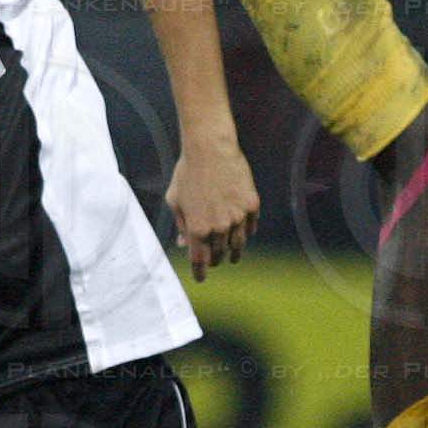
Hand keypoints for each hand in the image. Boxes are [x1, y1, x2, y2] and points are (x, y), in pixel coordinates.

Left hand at [166, 143, 256, 280]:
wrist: (210, 148)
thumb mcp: (175, 200)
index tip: (200, 278)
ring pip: (238, 244)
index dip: (199, 272)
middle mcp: (218, 227)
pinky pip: (251, 226)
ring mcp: (237, 217)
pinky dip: (246, 232)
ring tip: (233, 256)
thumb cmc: (188, 172)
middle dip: (216, 259)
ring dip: (234, 253)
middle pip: (220, 254)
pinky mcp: (251, 205)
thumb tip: (184, 244)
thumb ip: (181, 225)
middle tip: (215, 261)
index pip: (199, 260)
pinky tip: (244, 234)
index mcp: (197, 228)